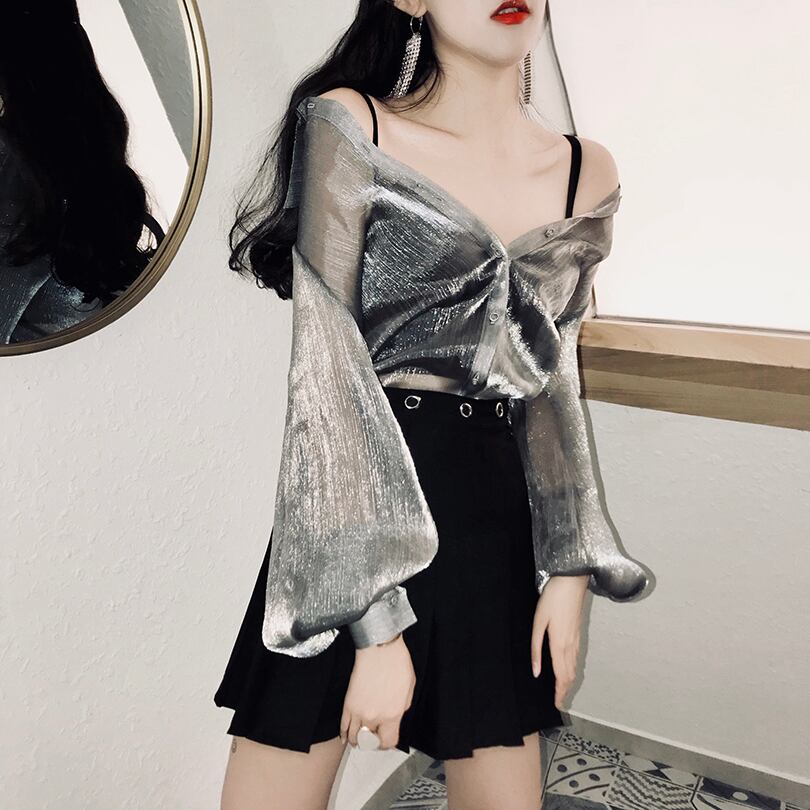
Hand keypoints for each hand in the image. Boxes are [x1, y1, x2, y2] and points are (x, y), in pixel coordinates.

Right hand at [340, 634, 415, 749]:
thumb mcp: (409, 690)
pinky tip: (346, 736)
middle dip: (372, 742)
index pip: (388, 742)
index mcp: (393, 715)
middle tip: (373, 738)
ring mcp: (360, 712)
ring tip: (359, 738)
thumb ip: (401, 709)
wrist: (380, 648)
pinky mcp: (348, 703)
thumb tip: (395, 718)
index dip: (387, 743)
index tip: (385, 739)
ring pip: (355, 737)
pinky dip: (344, 734)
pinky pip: (343, 726)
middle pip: (370, 742)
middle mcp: (375, 717)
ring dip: (357, 740)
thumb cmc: (396, 663)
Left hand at [531, 574, 588, 710]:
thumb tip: (536, 672)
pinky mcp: (577, 633)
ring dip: (569, 681)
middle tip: (559, 703)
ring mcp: (576, 640)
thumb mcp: (538, 623)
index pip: (561, 676)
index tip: (557, 705)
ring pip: (574, 668)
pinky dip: (573, 670)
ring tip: (562, 691)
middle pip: (570, 675)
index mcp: (559, 645)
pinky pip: (576, 658)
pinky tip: (568, 671)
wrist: (571, 582)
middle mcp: (570, 646)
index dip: (560, 693)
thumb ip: (536, 648)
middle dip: (565, 690)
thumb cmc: (552, 600)